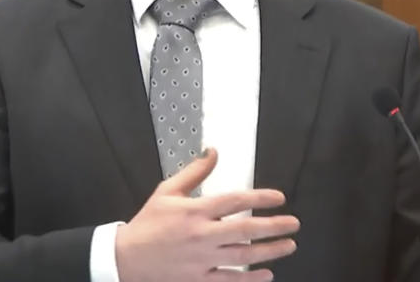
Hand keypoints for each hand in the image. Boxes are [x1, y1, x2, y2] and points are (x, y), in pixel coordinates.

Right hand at [115, 148, 299, 281]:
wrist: (126, 258)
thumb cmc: (148, 223)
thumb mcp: (168, 191)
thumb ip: (195, 172)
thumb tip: (214, 150)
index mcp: (195, 211)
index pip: (236, 200)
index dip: (261, 197)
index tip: (279, 198)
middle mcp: (201, 235)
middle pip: (246, 229)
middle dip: (274, 226)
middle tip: (294, 223)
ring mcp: (201, 260)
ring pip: (243, 256)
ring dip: (270, 251)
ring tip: (289, 246)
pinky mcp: (198, 280)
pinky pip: (229, 281)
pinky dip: (250, 279)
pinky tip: (267, 274)